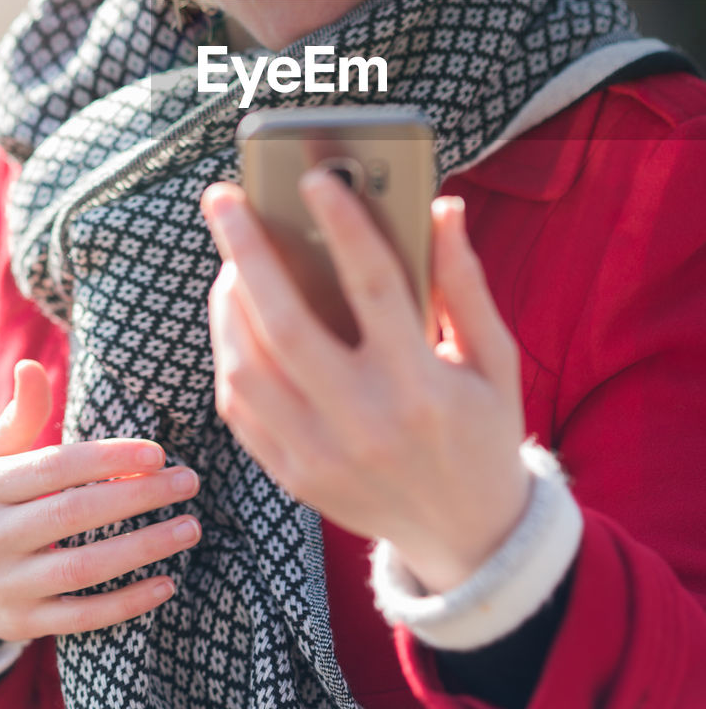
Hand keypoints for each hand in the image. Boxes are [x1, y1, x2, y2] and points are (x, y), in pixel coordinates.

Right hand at [0, 360, 200, 660]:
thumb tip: (30, 367)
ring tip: (190, 527)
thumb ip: (19, 416)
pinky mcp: (22, 624)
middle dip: (138, 497)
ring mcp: (6, 586)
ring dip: (142, 549)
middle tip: (189, 481)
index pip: (54, 469)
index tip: (158, 453)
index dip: (108, 458)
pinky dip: (125, 605)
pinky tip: (166, 584)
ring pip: (82, 570)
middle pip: (73, 515)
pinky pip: (80, 617)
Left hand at [202, 176, 528, 595]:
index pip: (374, 289)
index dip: (343, 225)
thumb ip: (465, 283)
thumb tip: (443, 207)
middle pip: (286, 325)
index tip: (315, 178)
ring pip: (248, 366)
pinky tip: (235, 314)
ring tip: (229, 257)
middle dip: (247, 252)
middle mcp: (365, 424)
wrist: (468, 538)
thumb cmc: (482, 430)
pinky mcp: (292, 477)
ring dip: (227, 302)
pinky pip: (240, 407)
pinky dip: (228, 352)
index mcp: (422, 386)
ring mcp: (320, 457)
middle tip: (223, 199)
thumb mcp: (493, 359)